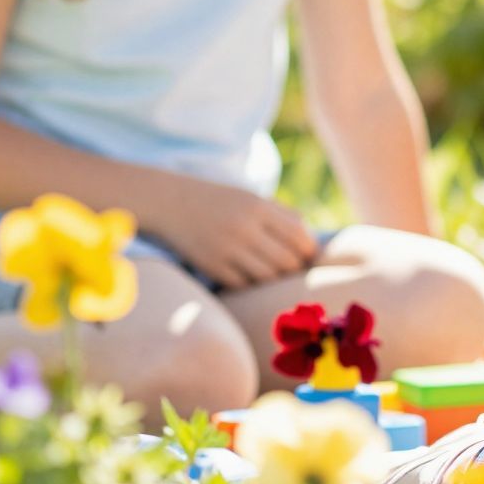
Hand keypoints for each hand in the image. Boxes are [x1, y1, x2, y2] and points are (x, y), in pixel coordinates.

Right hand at [146, 180, 317, 288]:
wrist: (170, 202)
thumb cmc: (220, 202)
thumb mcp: (252, 198)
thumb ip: (284, 215)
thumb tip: (312, 241)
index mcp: (258, 208)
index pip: (299, 237)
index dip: (309, 251)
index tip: (308, 257)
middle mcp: (244, 228)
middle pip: (286, 261)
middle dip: (294, 269)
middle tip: (292, 270)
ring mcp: (226, 249)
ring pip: (267, 277)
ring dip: (274, 279)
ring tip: (271, 274)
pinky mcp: (211, 266)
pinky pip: (243, 284)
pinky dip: (250, 284)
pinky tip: (248, 276)